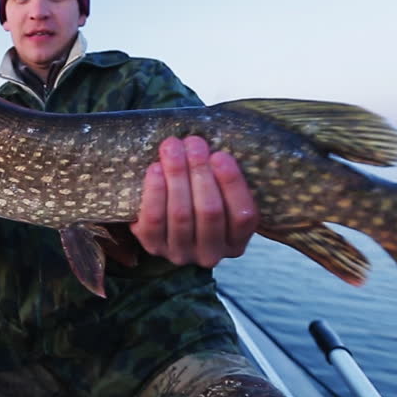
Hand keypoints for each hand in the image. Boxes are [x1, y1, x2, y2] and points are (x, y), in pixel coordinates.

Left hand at [129, 136, 258, 267]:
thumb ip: (220, 176)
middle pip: (210, 211)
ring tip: (172, 148)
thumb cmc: (197, 197)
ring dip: (177, 175)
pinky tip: (155, 169)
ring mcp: (181, 253)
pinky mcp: (153, 246)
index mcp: (236, 242)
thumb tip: (210, 145)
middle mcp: (211, 254)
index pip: (243, 217)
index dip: (232, 184)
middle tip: (194, 143)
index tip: (220, 155)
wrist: (160, 218)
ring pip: (181, 214)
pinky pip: (154, 220)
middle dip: (201, 172)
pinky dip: (155, 191)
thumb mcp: (218, 192)